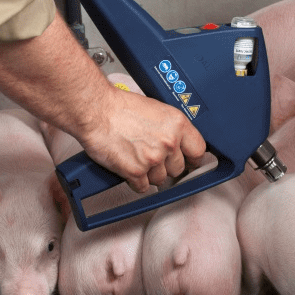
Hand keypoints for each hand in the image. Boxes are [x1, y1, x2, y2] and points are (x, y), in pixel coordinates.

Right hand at [79, 85, 206, 192]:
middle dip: (166, 166)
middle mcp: (168, 142)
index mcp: (177, 124)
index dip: (192, 158)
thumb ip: (171, 128)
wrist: (96, 111)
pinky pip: (142, 187)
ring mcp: (153, 159)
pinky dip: (134, 181)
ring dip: (149, 174)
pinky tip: (128, 167)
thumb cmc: (120, 107)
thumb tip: (178, 142)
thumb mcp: (156, 110)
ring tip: (136, 157)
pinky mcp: (135, 171)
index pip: (198, 150)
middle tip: (152, 157)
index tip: (188, 161)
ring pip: (160, 179)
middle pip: (178, 169)